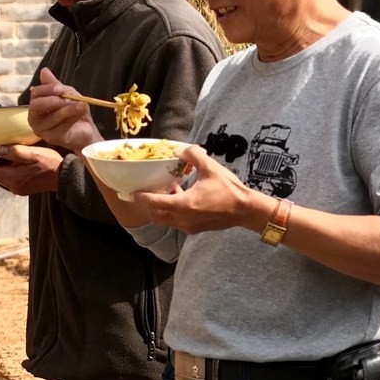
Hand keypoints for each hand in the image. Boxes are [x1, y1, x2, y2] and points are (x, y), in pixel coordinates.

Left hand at [0, 142, 65, 195]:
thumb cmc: (51, 164)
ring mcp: (17, 188)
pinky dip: (6, 168)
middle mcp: (12, 186)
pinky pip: (7, 178)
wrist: (64, 178)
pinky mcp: (22, 188)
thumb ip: (15, 152)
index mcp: (13, 178)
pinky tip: (14, 160)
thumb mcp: (34, 154)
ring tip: (5, 151)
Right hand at [27, 67, 102, 151]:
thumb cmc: (74, 110)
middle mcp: (34, 117)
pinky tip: (79, 115)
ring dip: (68, 109)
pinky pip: (60, 127)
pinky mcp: (51, 138)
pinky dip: (71, 119)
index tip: (60, 88)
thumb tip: (44, 70)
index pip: (35, 94)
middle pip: (36, 106)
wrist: (86, 129)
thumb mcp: (67, 93)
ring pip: (52, 117)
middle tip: (66, 99)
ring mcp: (41, 130)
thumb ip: (55, 84)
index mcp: (36, 104)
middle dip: (52, 101)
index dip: (47, 89)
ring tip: (81, 105)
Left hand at [140, 146, 275, 234]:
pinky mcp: (195, 228)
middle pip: (155, 215)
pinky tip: (179, 197)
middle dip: (147, 205)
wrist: (246, 210)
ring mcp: (189, 226)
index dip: (141, 198)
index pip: (154, 204)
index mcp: (184, 205)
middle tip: (143, 193)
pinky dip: (171, 211)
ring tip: (162, 192)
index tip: (133, 191)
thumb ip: (193, 155)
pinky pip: (176, 221)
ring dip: (160, 209)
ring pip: (165, 220)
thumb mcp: (210, 167)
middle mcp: (183, 219)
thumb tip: (181, 150)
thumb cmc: (229, 189)